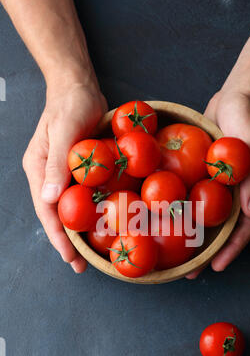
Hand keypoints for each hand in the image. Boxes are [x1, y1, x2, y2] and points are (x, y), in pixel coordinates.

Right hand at [23, 79, 106, 272]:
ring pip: (71, 210)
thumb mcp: (64, 131)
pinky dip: (92, 214)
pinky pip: (85, 198)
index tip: (69, 257)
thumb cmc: (70, 105)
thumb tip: (48, 198)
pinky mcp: (81, 172)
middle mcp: (50, 177)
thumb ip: (57, 164)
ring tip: (91, 255)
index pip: (46, 210)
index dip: (57, 236)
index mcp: (39, 171)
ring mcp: (65, 176)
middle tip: (80, 266)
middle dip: (67, 242)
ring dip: (80, 232)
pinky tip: (103, 227)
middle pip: (57, 216)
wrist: (79, 89)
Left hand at [187, 90, 249, 277]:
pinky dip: (183, 211)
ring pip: (206, 218)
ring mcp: (220, 186)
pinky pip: (194, 198)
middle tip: (190, 271)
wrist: (236, 96)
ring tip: (174, 254)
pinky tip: (164, 220)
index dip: (231, 250)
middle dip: (207, 252)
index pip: (244, 228)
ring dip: (192, 236)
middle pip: (223, 230)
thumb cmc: (247, 117)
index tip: (215, 266)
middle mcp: (236, 193)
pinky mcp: (205, 176)